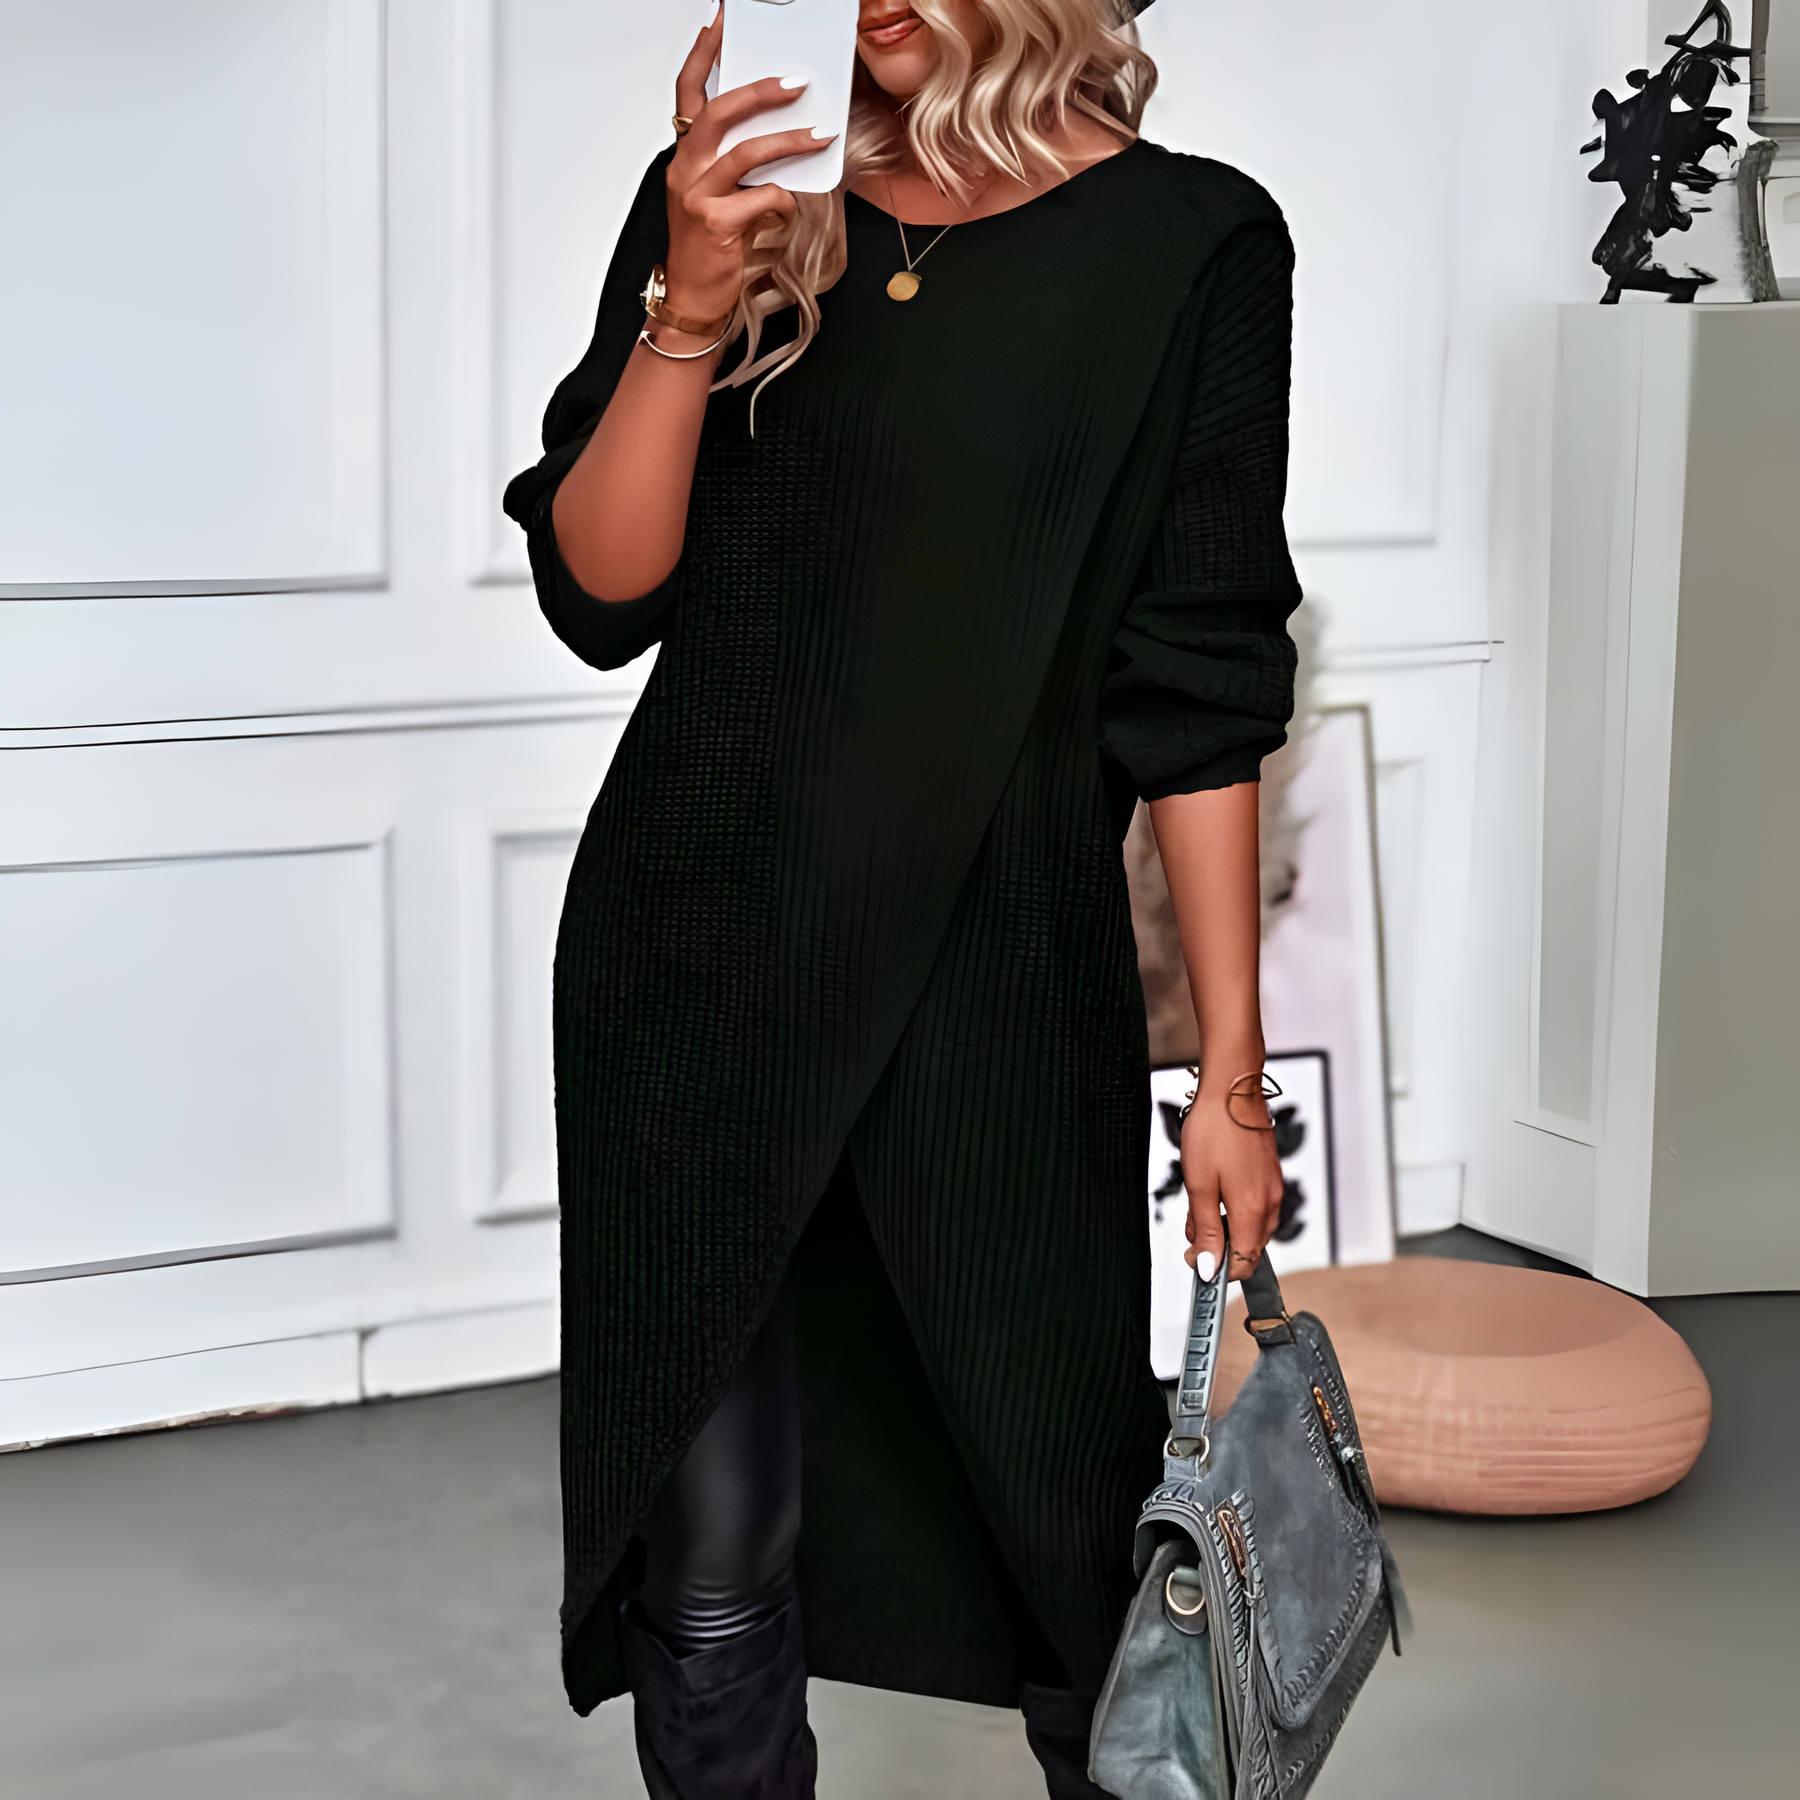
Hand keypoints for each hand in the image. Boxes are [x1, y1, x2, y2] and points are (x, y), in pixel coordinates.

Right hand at [663, 15, 834, 326]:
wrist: (692, 299)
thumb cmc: (706, 248)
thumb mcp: (717, 195)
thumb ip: (738, 164)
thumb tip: (780, 137)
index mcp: (684, 156)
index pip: (688, 92)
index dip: (703, 55)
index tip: (721, 24)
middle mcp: (685, 170)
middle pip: (718, 112)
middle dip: (759, 91)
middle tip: (795, 82)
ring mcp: (696, 196)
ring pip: (744, 153)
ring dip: (787, 140)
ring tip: (818, 134)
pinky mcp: (715, 224)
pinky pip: (761, 199)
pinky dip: (783, 200)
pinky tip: (789, 207)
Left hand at [1180, 1073, 1285, 1281]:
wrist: (1231, 1090)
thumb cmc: (1213, 1130)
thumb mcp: (1199, 1185)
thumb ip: (1205, 1230)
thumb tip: (1208, 1266)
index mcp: (1252, 1211)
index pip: (1242, 1262)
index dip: (1217, 1270)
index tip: (1194, 1261)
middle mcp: (1269, 1204)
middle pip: (1248, 1248)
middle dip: (1218, 1248)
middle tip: (1190, 1230)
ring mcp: (1272, 1189)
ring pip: (1250, 1228)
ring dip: (1224, 1227)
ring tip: (1197, 1205)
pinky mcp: (1270, 1176)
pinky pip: (1254, 1207)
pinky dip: (1232, 1210)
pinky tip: (1212, 1192)